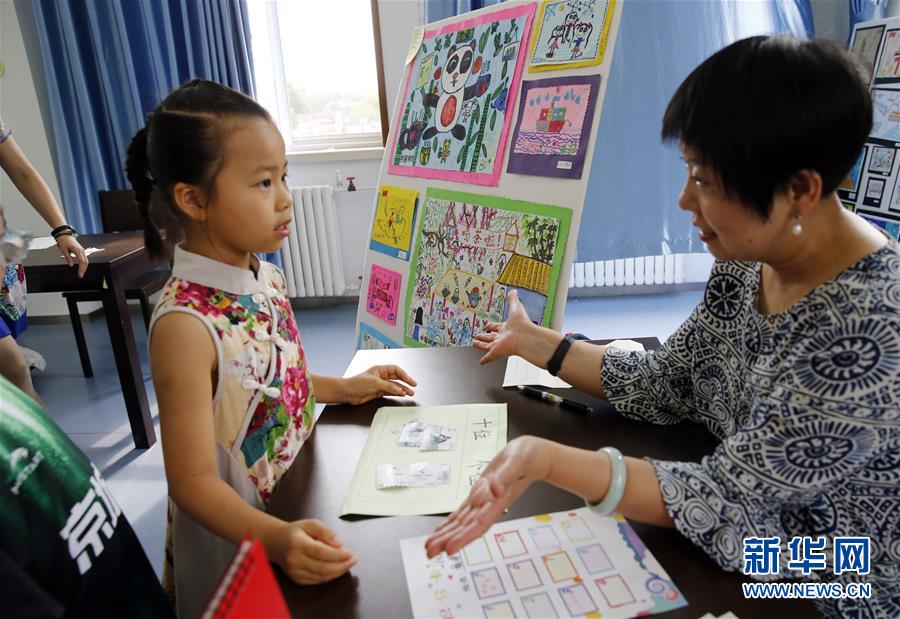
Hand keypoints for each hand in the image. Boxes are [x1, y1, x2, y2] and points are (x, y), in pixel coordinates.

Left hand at [56, 234, 87, 277]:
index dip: (82, 269)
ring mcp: (82, 250)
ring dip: (84, 267)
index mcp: (77, 250)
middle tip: (80, 275)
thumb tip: (71, 265)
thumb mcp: (64, 250)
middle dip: (84, 269)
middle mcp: (81, 250)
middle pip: (86, 262)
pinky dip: (84, 263)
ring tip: (81, 272)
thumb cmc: (64, 240)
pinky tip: (82, 267)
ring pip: (86, 260)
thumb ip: (68, 258)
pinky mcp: (81, 250)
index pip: (82, 262)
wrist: (65, 234)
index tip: (80, 274)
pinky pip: (84, 258)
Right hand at [272, 519, 356, 584]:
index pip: (321, 552)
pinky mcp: (297, 579)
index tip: (351, 553)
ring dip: (338, 572)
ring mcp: (295, 572)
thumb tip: (339, 543)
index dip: (338, 555)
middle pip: (322, 567)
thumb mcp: (310, 523)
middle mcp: (295, 560)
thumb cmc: (296, 532)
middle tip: (353, 560)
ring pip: (321, 576)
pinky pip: (318, 581)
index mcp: (297, 544)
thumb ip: (325, 531)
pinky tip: (337, 569)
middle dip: (341, 565)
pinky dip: (330, 576)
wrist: (276, 543)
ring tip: (348, 564)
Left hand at [343, 365, 416, 404]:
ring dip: (402, 389)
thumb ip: (389, 386)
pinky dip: (396, 393)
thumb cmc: (357, 383)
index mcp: (380, 369)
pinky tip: (402, 395)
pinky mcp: (378, 392)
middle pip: (397, 378)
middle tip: (413, 385)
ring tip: (410, 393)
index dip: (404, 374)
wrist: (348, 393)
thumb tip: (400, 389)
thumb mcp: (375, 383)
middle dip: (405, 382)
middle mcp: (381, 376)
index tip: (410, 380)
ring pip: (395, 386)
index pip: (395, 370)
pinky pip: (390, 392)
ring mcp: (380, 384)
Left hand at [424, 437, 550, 557]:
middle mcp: (489, 504)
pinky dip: (451, 521)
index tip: (449, 549)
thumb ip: (507, 476)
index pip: (479, 524)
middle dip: (448, 540)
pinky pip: (463, 511)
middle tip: (430, 552)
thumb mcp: (519, 461)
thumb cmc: (529, 457)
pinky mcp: (480, 493)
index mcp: (499, 500)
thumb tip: (495, 490)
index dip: (464, 538)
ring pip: (461, 521)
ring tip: (430, 546)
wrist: (534, 455)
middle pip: (466, 527)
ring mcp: (484, 500)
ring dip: (446, 534)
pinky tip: (441, 530)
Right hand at [473, 290, 532, 364]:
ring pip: (487, 346)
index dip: (491, 326)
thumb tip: (513, 291)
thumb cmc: (523, 324)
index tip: (487, 325)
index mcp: (506, 327)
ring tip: (474, 344)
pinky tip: (481, 362)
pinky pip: (489, 357)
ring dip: (481, 345)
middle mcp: (502, 337)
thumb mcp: (516, 307)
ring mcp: (499, 345)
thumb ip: (513, 299)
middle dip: (484, 336)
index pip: (497, 327)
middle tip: (478, 336)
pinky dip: (485, 360)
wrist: (526, 337)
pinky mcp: (497, 353)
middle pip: (491, 337)